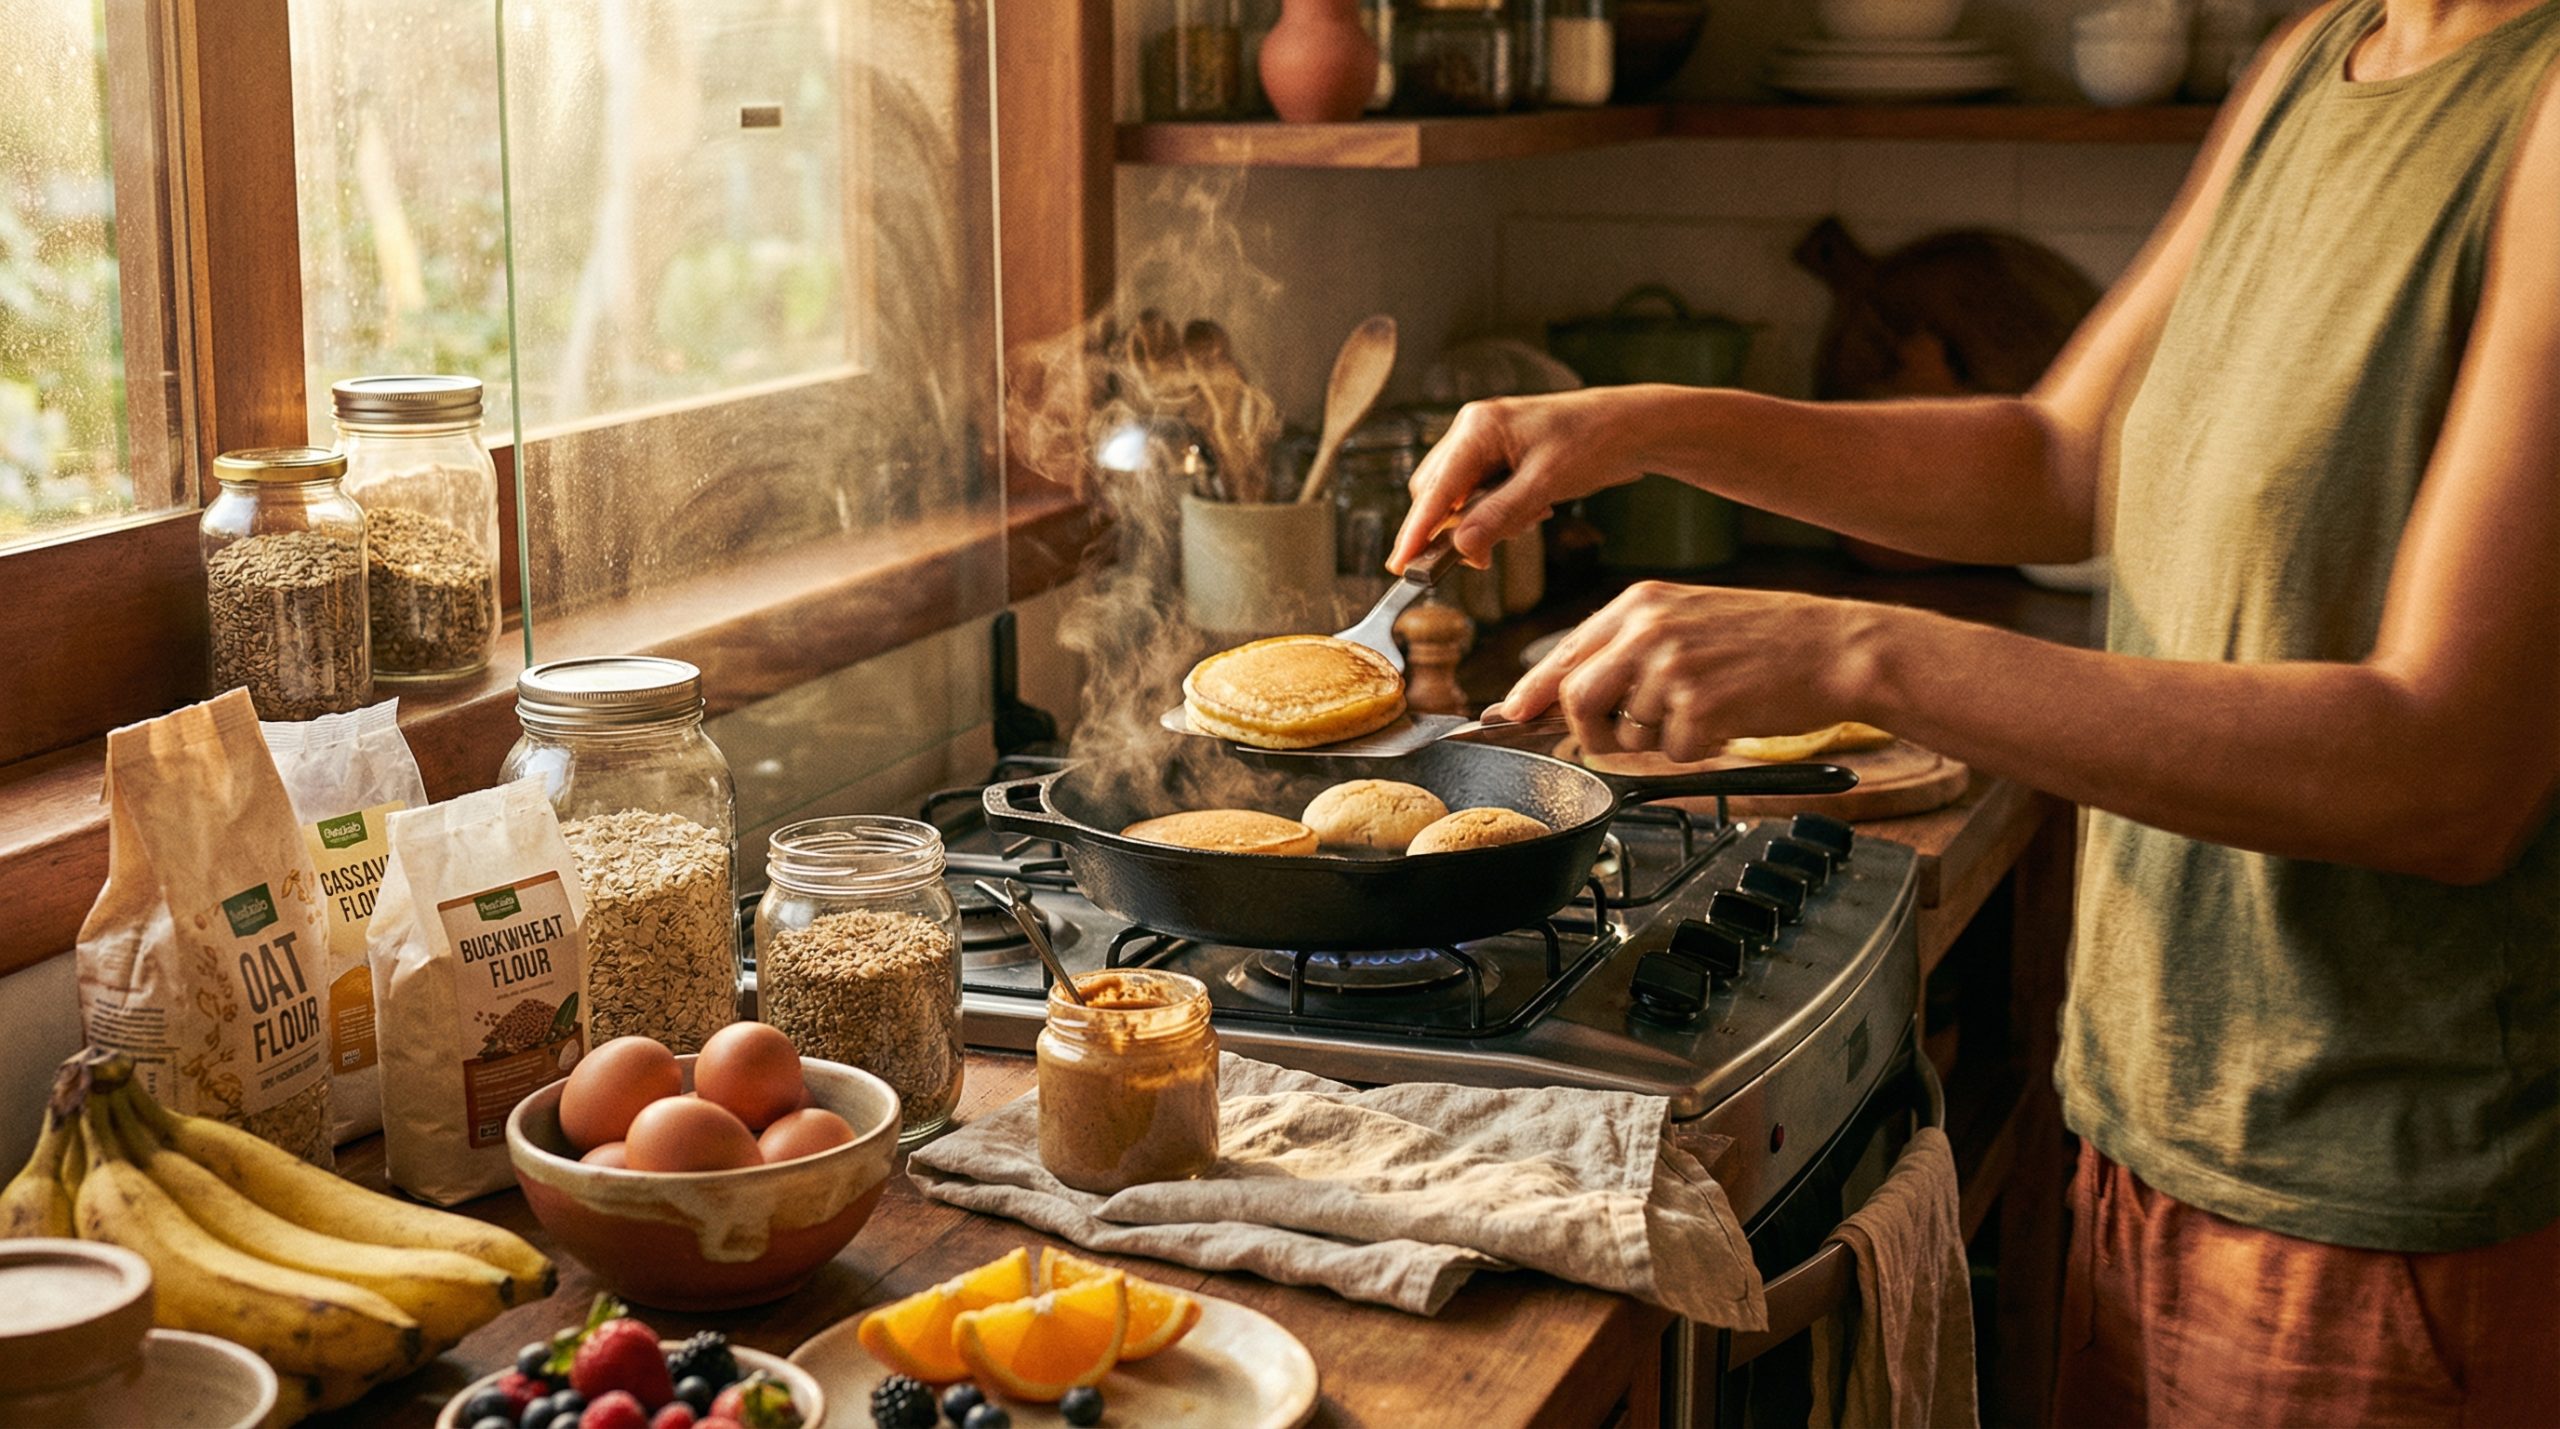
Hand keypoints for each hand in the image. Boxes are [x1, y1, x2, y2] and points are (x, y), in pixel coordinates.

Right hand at [1388, 391, 1652, 571]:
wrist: (1634, 425)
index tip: (1400, 566)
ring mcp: (1485, 440)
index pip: (1435, 490)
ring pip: (1458, 497)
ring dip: (1482, 522)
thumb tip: (1460, 547)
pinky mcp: (1500, 454)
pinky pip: (1480, 493)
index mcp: (1478, 427)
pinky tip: (1533, 508)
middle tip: (1483, 558)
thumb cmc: (1595, 442)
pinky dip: (1497, 512)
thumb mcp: (1546, 483)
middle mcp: (1473, 429)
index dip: (1415, 532)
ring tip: (1530, 518)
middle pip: (1437, 494)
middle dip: (1456, 530)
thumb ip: (1499, 516)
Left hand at [1492, 582, 1885, 762]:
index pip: (1561, 656)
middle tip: (1619, 737)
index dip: (1529, 695)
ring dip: (1655, 740)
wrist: (1836, 646)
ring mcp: (1671, 664)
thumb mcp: (1687, 619)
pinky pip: (1674, 750)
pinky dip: (1698, 748)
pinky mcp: (1700, 701)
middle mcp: (1646, 628)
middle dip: (1589, 732)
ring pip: (1623, 732)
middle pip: (1574, 697)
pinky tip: (1728, 719)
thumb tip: (1567, 694)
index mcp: (1638, 604)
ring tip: (1700, 711)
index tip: (1507, 718)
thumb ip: (1628, 650)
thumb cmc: (1767, 640)